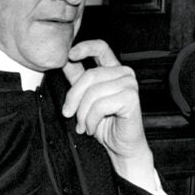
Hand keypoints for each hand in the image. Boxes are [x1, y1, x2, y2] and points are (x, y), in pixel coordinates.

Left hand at [63, 40, 153, 184]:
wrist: (121, 147)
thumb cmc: (105, 125)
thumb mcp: (85, 99)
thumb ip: (77, 79)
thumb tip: (63, 60)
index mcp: (114, 70)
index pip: (101, 47)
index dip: (84, 47)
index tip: (69, 55)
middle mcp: (125, 73)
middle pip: (90, 75)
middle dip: (73, 97)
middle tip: (68, 114)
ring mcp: (130, 84)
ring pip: (93, 92)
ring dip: (82, 113)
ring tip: (83, 126)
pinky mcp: (132, 98)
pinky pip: (100, 105)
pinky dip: (91, 120)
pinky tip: (92, 129)